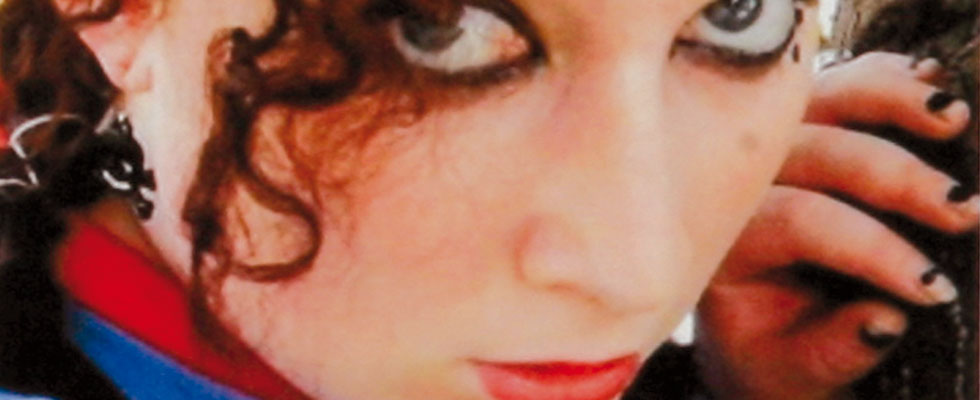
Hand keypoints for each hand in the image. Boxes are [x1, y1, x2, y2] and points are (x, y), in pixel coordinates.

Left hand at [695, 52, 976, 399]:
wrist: (755, 328)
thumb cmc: (771, 347)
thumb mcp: (791, 368)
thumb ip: (832, 348)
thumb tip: (885, 320)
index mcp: (726, 242)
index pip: (796, 221)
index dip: (869, 248)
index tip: (932, 286)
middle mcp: (740, 183)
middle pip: (814, 151)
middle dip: (895, 177)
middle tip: (963, 209)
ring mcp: (771, 146)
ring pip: (824, 99)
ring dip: (891, 101)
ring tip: (952, 118)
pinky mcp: (803, 125)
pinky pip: (839, 84)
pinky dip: (884, 77)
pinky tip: (931, 83)